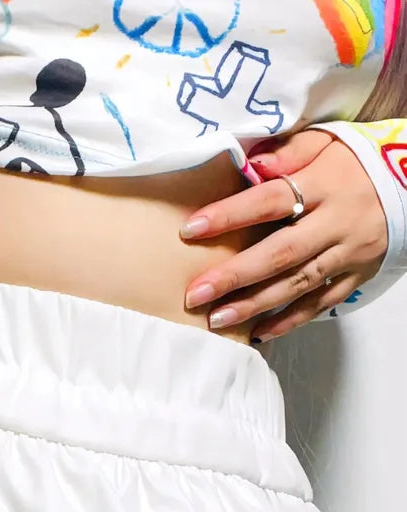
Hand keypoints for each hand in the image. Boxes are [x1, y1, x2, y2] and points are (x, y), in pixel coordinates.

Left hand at [180, 130, 387, 339]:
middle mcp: (337, 222)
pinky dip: (290, 320)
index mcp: (326, 183)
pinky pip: (321, 303)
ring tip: (217, 319)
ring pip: (297, 283)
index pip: (270, 200)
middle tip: (196, 294)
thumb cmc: (358, 160)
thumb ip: (289, 152)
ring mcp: (349, 252)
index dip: (230, 215)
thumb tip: (250, 164)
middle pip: (280, 252)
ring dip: (255, 304)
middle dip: (235, 276)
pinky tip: (259, 332)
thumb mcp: (328, 141)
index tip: (191, 229)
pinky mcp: (357, 275)